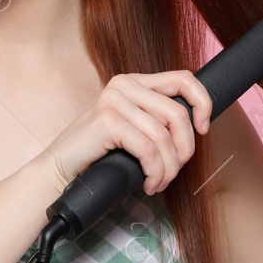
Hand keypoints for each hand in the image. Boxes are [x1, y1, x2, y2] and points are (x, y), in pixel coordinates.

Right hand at [38, 72, 212, 196]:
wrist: (59, 169)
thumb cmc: (99, 153)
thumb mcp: (133, 128)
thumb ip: (157, 119)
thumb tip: (196, 126)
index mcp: (134, 81)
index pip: (183, 78)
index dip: (202, 103)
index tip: (203, 129)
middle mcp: (124, 84)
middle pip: (178, 113)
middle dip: (184, 149)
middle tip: (173, 171)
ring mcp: (114, 100)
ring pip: (164, 137)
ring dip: (167, 168)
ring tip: (158, 182)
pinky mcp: (107, 121)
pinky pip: (148, 150)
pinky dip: (154, 172)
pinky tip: (149, 183)